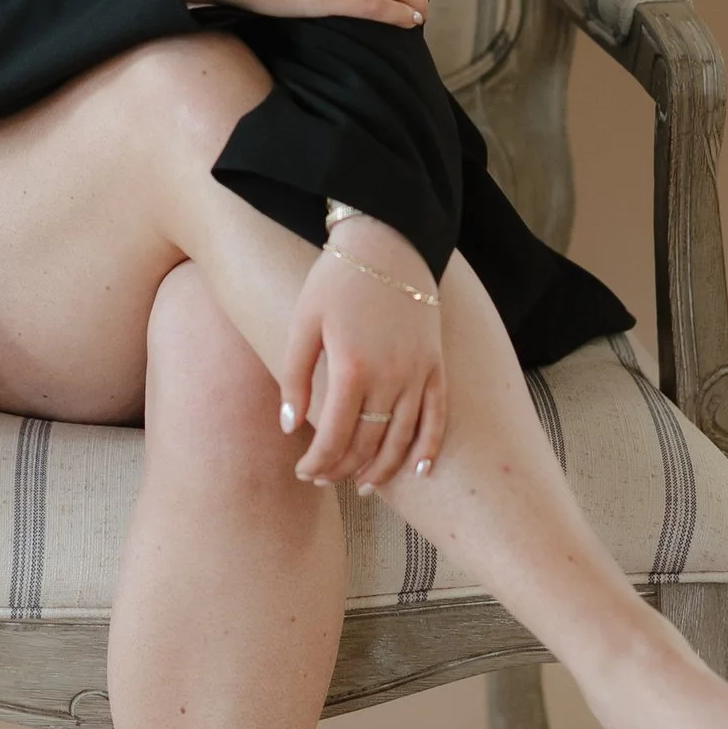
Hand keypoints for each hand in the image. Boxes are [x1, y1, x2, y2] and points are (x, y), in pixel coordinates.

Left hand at [279, 216, 445, 492]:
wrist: (387, 244)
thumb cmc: (337, 281)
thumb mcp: (303, 323)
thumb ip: (294, 377)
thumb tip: (289, 425)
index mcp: (352, 368)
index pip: (334, 437)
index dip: (318, 462)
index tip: (304, 472)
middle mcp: (391, 378)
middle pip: (368, 444)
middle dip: (343, 469)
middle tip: (324, 478)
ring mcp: (419, 374)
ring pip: (402, 439)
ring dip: (383, 469)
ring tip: (363, 484)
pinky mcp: (436, 366)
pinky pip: (438, 417)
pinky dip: (430, 447)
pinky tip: (419, 471)